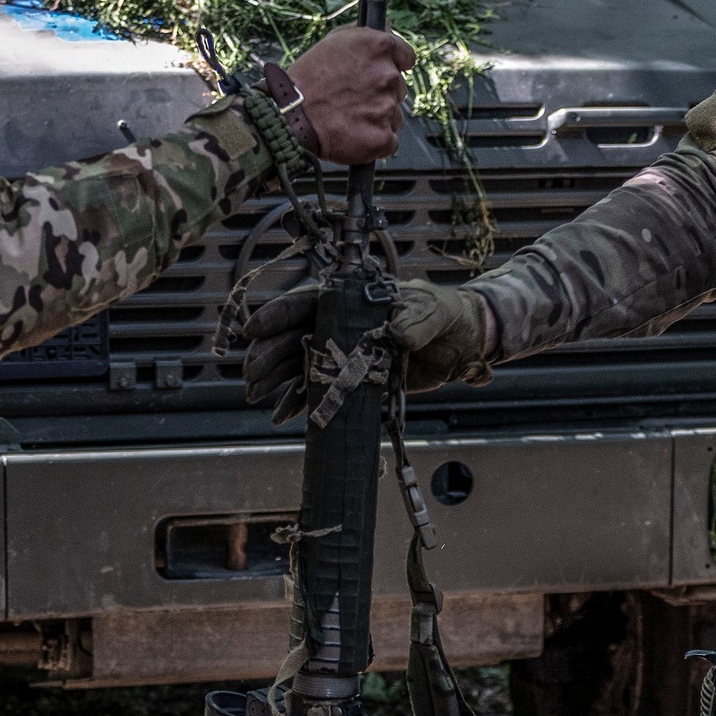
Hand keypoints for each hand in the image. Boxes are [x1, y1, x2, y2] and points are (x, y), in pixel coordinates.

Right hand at [238, 275, 496, 421]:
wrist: (463, 342)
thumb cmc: (447, 314)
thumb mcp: (434, 312)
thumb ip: (416, 321)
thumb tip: (397, 334)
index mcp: (354, 301)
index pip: (307, 304)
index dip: (277, 315)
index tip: (254, 330)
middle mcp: (343, 325)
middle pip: (294, 336)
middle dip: (269, 354)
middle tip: (252, 376)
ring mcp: (347, 352)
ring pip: (300, 363)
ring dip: (277, 379)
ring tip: (257, 395)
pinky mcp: (355, 378)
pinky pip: (320, 390)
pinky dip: (300, 402)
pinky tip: (282, 415)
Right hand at [284, 24, 416, 166]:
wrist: (288, 116)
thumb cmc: (306, 79)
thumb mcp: (333, 41)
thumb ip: (365, 32)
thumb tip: (388, 28)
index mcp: (379, 47)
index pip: (407, 56)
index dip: (395, 65)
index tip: (383, 73)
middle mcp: (387, 75)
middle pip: (398, 88)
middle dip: (380, 94)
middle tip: (353, 99)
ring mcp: (387, 108)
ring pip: (393, 115)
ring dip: (377, 118)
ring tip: (348, 117)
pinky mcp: (382, 137)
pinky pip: (389, 141)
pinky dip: (374, 141)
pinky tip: (353, 134)